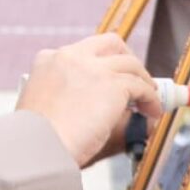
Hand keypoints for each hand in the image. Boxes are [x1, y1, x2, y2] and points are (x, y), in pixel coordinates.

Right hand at [17, 34, 159, 166]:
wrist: (37, 145)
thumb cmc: (37, 137)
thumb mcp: (47, 107)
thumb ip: (70, 99)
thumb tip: (102, 110)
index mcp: (48, 60)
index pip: (81, 53)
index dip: (99, 65)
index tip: (107, 79)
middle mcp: (70, 57)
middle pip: (110, 43)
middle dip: (127, 57)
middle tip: (135, 78)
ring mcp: (93, 68)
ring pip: (131, 64)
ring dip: (144, 81)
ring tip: (148, 100)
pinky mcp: (112, 85)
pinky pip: (142, 86)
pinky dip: (151, 98)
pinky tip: (152, 111)